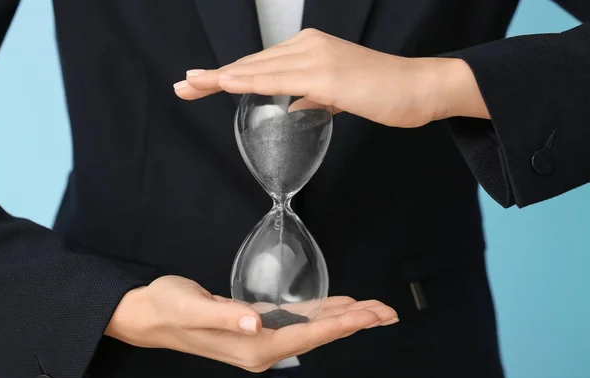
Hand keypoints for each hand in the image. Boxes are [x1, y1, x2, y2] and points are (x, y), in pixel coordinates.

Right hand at [105, 275, 397, 371]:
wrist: (151, 312)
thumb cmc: (170, 307)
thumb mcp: (194, 308)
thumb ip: (226, 315)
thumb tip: (256, 322)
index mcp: (254, 345)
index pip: (308, 336)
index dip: (342, 324)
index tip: (371, 314)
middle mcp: (263, 346)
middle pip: (319, 335)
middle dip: (355, 323)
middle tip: (389, 312)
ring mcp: (262, 337)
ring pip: (313, 328)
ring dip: (345, 318)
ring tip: (375, 310)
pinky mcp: (259, 325)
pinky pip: (299, 321)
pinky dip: (322, 313)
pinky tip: (338, 307)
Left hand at [174, 28, 488, 127]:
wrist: (419, 88)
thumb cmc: (383, 92)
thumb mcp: (338, 95)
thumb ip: (313, 97)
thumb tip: (293, 105)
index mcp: (310, 49)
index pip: (261, 64)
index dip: (230, 74)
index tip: (202, 83)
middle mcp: (308, 47)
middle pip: (251, 63)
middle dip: (213, 76)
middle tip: (182, 84)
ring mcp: (316, 58)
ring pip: (257, 69)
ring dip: (220, 78)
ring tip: (190, 84)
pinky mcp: (325, 76)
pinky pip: (278, 79)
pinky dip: (247, 81)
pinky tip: (224, 84)